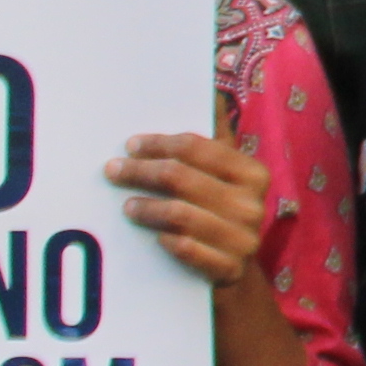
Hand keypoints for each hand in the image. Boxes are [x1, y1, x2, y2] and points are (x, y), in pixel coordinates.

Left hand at [108, 126, 273, 289]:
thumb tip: (212, 94)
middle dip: (141, 171)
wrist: (237, 271)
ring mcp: (243, 239)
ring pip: (180, 214)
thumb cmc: (220, 214)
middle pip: (182, 177)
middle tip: (113, 170)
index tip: (131, 145)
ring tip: (127, 206)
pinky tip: (154, 237)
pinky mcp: (230, 270)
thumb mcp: (224, 178)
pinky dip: (168, 242)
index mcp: (252, 173)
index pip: (198, 147)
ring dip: (146, 208)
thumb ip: (213, 145)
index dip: (159, 144)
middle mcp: (252, 204)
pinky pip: (189, 250)